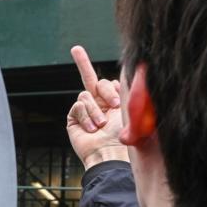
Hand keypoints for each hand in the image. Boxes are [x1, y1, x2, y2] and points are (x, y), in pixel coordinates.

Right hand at [66, 46, 126, 169]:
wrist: (111, 154)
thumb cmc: (125, 135)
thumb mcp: (130, 108)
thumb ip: (127, 89)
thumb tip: (132, 67)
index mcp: (115, 103)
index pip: (107, 82)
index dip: (107, 80)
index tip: (90, 64)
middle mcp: (100, 106)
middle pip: (89, 78)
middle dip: (81, 62)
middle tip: (77, 51)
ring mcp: (86, 113)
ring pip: (86, 95)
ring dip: (95, 109)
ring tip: (101, 125)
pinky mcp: (74, 120)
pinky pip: (77, 107)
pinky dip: (86, 117)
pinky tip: (92, 129)